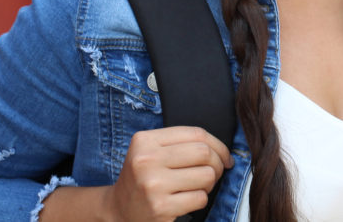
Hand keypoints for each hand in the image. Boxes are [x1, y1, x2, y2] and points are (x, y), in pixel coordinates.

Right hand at [103, 126, 233, 221]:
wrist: (118, 210)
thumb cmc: (143, 178)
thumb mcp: (151, 151)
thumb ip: (180, 143)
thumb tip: (223, 151)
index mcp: (145, 140)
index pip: (196, 134)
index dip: (218, 144)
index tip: (225, 156)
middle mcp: (147, 160)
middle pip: (204, 153)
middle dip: (218, 163)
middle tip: (215, 172)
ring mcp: (153, 184)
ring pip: (206, 176)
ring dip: (210, 183)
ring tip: (198, 186)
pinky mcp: (160, 207)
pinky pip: (200, 198)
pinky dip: (200, 199)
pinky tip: (187, 200)